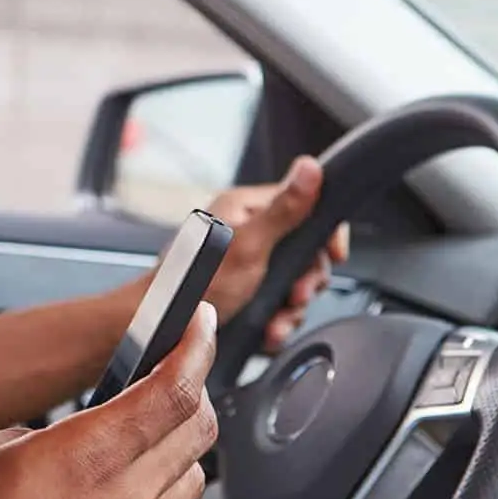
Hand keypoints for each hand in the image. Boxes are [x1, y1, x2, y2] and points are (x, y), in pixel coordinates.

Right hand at [0, 308, 218, 498]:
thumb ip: (14, 437)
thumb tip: (36, 442)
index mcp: (85, 458)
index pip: (173, 390)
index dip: (196, 347)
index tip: (201, 321)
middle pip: (199, 428)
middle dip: (195, 383)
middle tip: (175, 361)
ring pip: (191, 471)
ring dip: (183, 436)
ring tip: (150, 418)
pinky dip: (159, 478)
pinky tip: (121, 474)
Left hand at [206, 156, 348, 348]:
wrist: (163, 330)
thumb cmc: (193, 284)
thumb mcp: (247, 245)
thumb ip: (283, 210)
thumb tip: (309, 167)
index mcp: (246, 209)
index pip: (304, 206)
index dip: (325, 233)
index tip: (334, 255)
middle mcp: (247, 232)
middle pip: (305, 251)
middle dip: (306, 281)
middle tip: (296, 295)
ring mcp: (246, 265)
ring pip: (293, 283)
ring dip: (292, 309)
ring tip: (277, 322)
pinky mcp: (244, 294)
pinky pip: (277, 306)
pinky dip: (278, 322)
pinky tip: (269, 331)